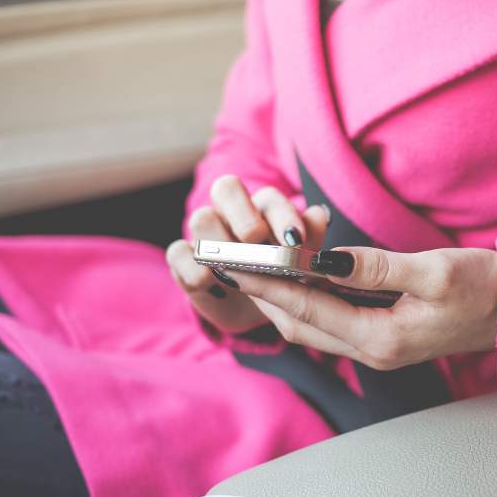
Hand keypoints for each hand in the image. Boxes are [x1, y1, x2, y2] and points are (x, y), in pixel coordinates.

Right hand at [166, 175, 329, 332]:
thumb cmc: (282, 276)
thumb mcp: (298, 264)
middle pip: (226, 188)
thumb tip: (319, 215)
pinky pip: (177, 252)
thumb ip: (309, 239)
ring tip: (237, 270)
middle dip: (245, 216)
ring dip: (220, 242)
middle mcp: (230, 212)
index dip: (281, 214)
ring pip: (201, 218)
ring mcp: (204, 234)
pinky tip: (211, 284)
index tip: (296, 240)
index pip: (267, 195)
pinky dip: (192, 267)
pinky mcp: (182, 259)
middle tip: (259, 244)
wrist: (258, 308)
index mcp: (262, 208)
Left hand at [224, 247, 496, 368]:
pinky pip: (332, 321)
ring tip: (256, 269)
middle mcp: (373, 351)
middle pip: (302, 325)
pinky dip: (310, 300)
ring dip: (284, 299)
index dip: (270, 286)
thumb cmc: (482, 289)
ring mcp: (377, 347)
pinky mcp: (383, 336)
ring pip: (314, 326)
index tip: (237, 265)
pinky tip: (300, 276)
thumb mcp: (433, 271)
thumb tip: (325, 259)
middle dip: (266, 296)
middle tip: (234, 264)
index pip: (310, 311)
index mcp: (382, 339)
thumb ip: (377, 267)